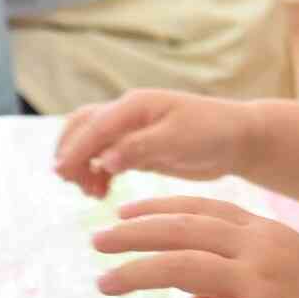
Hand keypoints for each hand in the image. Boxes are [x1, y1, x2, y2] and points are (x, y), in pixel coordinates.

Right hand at [53, 90, 258, 199]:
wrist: (238, 139)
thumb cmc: (213, 133)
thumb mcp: (179, 140)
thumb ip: (140, 148)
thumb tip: (103, 160)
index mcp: (135, 105)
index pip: (94, 126)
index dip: (75, 149)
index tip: (61, 173)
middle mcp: (127, 114)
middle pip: (82, 127)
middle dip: (70, 153)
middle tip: (70, 182)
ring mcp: (130, 131)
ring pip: (90, 143)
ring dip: (82, 166)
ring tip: (90, 193)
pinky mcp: (136, 149)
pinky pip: (105, 159)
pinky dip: (96, 174)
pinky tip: (100, 192)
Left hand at [93, 197, 298, 297]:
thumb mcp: (286, 272)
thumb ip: (237, 275)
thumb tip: (191, 296)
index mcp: (265, 232)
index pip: (201, 209)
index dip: (157, 208)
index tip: (123, 213)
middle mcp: (259, 250)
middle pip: (182, 230)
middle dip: (133, 233)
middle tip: (97, 240)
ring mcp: (258, 286)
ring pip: (181, 267)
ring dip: (135, 273)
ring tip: (104, 283)